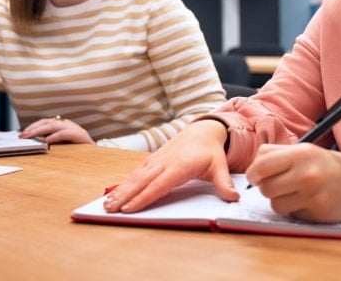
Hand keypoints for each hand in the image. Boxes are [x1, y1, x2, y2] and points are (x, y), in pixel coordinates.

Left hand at [19, 115, 93, 143]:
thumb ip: (51, 141)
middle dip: (33, 128)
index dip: (33, 127)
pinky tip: (47, 140)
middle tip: (23, 135)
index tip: (22, 134)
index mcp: (63, 125)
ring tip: (30, 136)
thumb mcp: (62, 144)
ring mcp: (74, 128)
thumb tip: (34, 142)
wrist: (97, 154)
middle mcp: (67, 124)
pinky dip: (55, 136)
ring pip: (54, 126)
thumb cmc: (78, 150)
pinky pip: (65, 133)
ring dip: (40, 130)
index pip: (45, 122)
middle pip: (47, 122)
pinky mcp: (79, 135)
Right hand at [103, 119, 238, 212]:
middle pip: (142, 181)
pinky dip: (124, 182)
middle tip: (110, 209)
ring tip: (107, 204)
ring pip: (135, 176)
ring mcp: (156, 160)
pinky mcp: (153, 159)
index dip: (143, 197)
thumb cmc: (209, 151)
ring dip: (120, 190)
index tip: (129, 208)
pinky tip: (115, 192)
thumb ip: (223, 182)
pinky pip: (136, 172)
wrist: (202, 131)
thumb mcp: (219, 165)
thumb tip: (233, 197)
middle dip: (125, 196)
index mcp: (179, 165)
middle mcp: (164, 162)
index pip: (159, 184)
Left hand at [246, 144, 340, 221]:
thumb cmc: (330, 165)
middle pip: (265, 188)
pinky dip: (295, 209)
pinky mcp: (317, 214)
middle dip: (267, 187)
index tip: (255, 176)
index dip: (253, 173)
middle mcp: (306, 174)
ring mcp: (313, 196)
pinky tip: (308, 201)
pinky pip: (292, 214)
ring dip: (280, 200)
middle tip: (278, 184)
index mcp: (301, 154)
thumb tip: (253, 168)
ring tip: (294, 193)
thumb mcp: (307, 150)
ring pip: (275, 204)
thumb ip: (278, 154)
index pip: (261, 165)